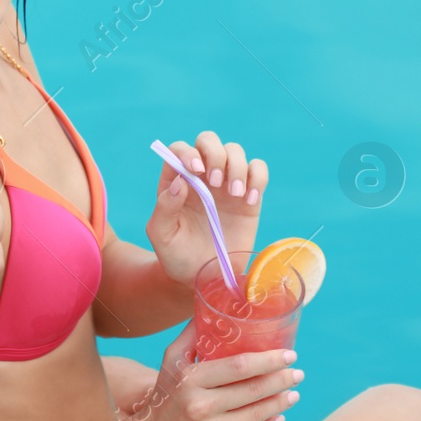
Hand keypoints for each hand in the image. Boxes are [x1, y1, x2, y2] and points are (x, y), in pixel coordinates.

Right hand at [130, 323, 301, 420]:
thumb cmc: (165, 398)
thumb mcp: (172, 362)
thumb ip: (192, 334)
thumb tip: (214, 306)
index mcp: (191, 380)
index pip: (239, 366)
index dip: (269, 360)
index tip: (289, 355)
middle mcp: (201, 407)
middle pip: (253, 390)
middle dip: (282, 380)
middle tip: (298, 374)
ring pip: (258, 415)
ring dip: (281, 402)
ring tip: (293, 393)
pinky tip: (278, 416)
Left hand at [145, 131, 267, 286]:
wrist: (205, 279)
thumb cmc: (176, 256)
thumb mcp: (162, 235)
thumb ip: (165, 207)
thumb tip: (180, 180)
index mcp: (177, 180)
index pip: (180, 150)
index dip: (188, 153)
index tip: (196, 170)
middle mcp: (202, 176)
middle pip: (209, 141)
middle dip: (215, 153)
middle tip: (216, 182)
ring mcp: (227, 184)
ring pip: (235, 151)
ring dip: (236, 166)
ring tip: (235, 194)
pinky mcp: (249, 196)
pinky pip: (258, 171)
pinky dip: (258, 178)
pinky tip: (250, 200)